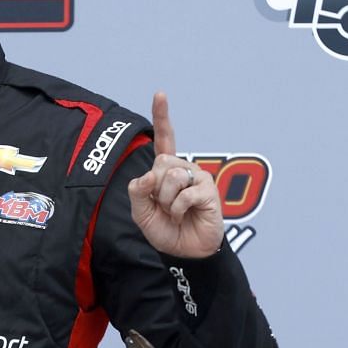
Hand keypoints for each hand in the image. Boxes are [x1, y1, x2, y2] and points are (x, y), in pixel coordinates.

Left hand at [126, 90, 223, 258]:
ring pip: (172, 176)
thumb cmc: (165, 230)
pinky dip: (179, 209)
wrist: (185, 253)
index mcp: (166, 170)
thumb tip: (150, 174)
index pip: (164, 139)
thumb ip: (138, 191)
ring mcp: (198, 177)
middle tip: (165, 207)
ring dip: (168, 201)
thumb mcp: (141, 212)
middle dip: (157, 189)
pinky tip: (186, 215)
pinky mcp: (209, 190)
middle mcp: (183, 168)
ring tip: (176, 213)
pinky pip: (185, 193)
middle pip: (161, 162)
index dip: (162, 116)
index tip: (160, 94)